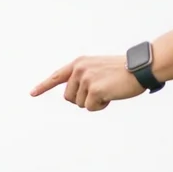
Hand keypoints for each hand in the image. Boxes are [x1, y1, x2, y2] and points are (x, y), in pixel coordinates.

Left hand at [30, 55, 144, 110]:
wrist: (140, 68)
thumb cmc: (123, 71)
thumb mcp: (99, 69)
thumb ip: (84, 79)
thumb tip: (73, 97)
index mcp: (79, 63)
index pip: (57, 76)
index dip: (43, 86)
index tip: (32, 93)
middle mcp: (79, 69)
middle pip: (69, 98)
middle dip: (83, 100)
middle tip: (102, 89)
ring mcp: (86, 79)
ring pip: (80, 104)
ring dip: (94, 102)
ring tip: (109, 89)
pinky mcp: (94, 89)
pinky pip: (91, 107)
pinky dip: (101, 106)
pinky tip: (112, 94)